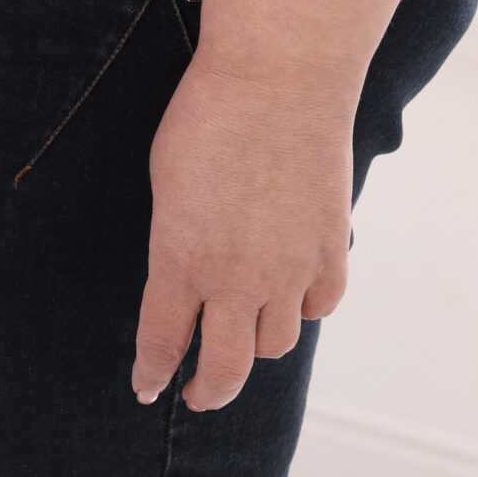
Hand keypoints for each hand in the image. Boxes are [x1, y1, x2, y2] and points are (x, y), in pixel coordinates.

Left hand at [133, 64, 354, 409]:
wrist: (278, 83)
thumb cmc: (206, 119)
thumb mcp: (166, 183)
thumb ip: (175, 238)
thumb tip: (184, 270)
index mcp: (181, 259)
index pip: (161, 340)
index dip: (151, 371)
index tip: (146, 388)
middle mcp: (236, 279)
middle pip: (224, 368)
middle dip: (206, 390)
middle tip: (194, 394)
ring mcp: (290, 270)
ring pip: (274, 343)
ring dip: (252, 346)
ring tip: (239, 337)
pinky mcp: (332, 252)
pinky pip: (319, 306)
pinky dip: (301, 309)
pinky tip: (289, 297)